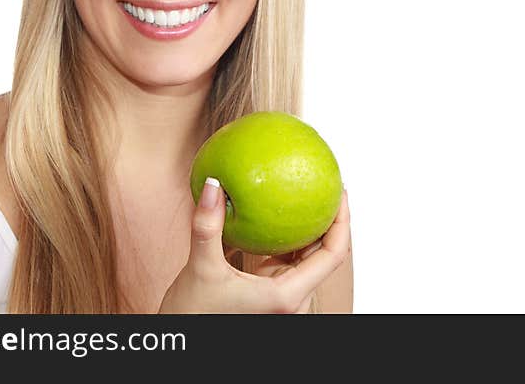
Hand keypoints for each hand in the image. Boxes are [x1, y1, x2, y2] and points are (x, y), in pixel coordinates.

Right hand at [159, 178, 349, 313]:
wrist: (182, 340)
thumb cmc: (194, 316)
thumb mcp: (200, 268)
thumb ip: (208, 226)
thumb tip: (215, 184)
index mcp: (286, 296)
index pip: (331, 255)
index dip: (342, 222)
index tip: (340, 192)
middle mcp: (291, 298)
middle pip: (323, 254)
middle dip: (327, 218)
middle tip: (324, 184)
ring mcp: (282, 295)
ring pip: (305, 256)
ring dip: (306, 226)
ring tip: (305, 190)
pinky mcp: (270, 291)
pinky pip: (285, 259)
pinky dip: (285, 237)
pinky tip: (278, 213)